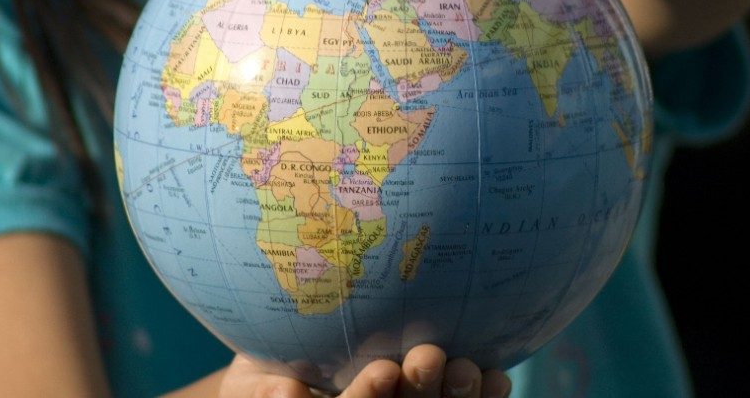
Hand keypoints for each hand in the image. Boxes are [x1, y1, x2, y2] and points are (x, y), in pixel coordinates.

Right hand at [219, 345, 511, 397]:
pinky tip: (496, 377)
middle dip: (420, 392)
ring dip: (456, 396)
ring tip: (466, 367)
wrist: (292, 357)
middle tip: (430, 357)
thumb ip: (261, 392)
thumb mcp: (253, 379)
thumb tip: (287, 395)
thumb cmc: (266, 369)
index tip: (383, 370)